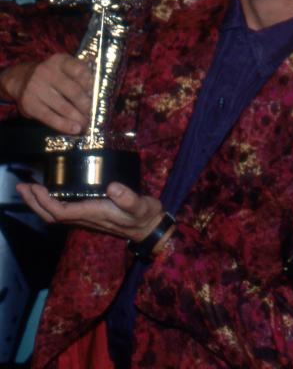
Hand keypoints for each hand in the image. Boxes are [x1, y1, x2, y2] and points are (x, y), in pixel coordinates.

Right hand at [0, 54, 91, 133]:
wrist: (20, 79)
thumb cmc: (52, 75)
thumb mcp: (64, 67)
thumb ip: (79, 75)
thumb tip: (96, 94)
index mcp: (60, 61)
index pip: (79, 70)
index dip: (90, 83)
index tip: (96, 94)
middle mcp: (47, 72)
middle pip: (74, 92)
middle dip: (87, 105)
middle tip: (93, 114)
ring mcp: (36, 88)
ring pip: (64, 107)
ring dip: (78, 118)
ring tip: (87, 124)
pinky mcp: (29, 104)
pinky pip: (50, 117)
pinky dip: (64, 125)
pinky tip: (75, 129)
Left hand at [16, 181, 166, 243]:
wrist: (149, 229)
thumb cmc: (145, 215)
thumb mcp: (141, 205)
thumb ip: (128, 197)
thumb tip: (112, 186)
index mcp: (93, 214)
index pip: (61, 211)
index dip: (45, 201)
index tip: (36, 187)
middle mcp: (85, 218)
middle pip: (51, 216)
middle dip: (34, 203)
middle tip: (22, 186)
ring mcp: (85, 218)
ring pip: (54, 216)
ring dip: (38, 204)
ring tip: (29, 189)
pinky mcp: (88, 215)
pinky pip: (62, 212)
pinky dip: (50, 203)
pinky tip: (49, 194)